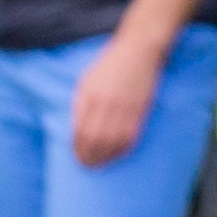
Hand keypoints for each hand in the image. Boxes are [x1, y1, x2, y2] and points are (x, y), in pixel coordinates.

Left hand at [71, 30, 165, 167]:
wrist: (139, 50)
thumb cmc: (111, 64)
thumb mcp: (87, 79)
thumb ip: (82, 103)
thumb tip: (77, 128)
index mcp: (89, 95)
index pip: (80, 130)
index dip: (77, 147)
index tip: (76, 157)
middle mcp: (106, 102)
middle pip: (95, 139)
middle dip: (89, 156)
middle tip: (87, 166)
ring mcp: (124, 106)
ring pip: (113, 141)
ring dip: (106, 156)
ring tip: (101, 165)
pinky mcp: (140, 108)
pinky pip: (130, 135)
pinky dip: (123, 148)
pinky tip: (118, 155)